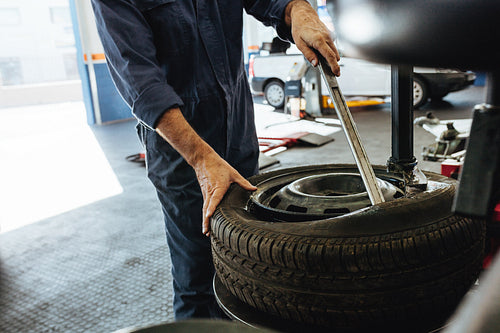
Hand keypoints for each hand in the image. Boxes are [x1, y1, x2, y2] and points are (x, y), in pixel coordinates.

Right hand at [155, 108, 256, 236]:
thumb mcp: (233, 173)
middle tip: (207, 232)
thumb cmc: (218, 166)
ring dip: (205, 220)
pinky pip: (205, 206)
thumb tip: (254, 189)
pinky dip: (205, 214)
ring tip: (206, 232)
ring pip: (205, 209)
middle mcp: (210, 192)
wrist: (204, 160)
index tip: (209, 215)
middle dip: (207, 221)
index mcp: (218, 187)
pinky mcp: (205, 194)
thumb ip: (244, 183)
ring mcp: (206, 194)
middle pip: (207, 209)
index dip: (212, 208)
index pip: (214, 199)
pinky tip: (207, 221)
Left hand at [286, 0, 340, 75]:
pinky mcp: (329, 34)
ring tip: (325, 62)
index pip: (329, 56)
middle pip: (335, 54)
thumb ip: (308, 55)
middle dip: (334, 64)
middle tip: (331, 72)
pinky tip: (322, 52)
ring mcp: (329, 35)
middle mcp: (326, 38)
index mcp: (319, 41)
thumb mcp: (300, 44)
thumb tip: (315, 64)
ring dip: (332, 57)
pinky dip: (330, 51)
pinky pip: (332, 45)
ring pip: (334, 50)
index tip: (336, 73)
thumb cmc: (300, 28)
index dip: (334, 66)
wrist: (303, 15)